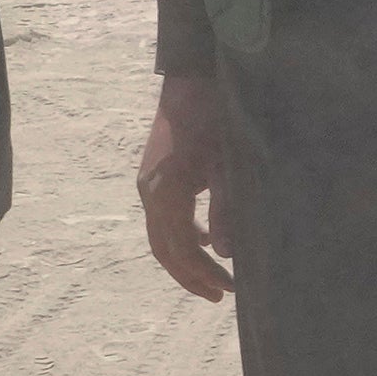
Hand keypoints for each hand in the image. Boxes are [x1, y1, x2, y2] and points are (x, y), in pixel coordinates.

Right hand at [137, 71, 236, 301]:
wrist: (190, 79)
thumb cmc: (214, 118)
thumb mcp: (227, 165)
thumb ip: (226, 209)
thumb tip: (225, 253)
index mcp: (165, 194)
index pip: (180, 250)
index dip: (202, 275)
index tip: (228, 291)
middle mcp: (149, 193)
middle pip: (164, 249)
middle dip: (191, 276)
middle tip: (219, 295)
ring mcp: (148, 184)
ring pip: (161, 236)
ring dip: (185, 259)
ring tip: (213, 276)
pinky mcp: (154, 175)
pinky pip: (162, 217)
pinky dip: (182, 235)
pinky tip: (206, 239)